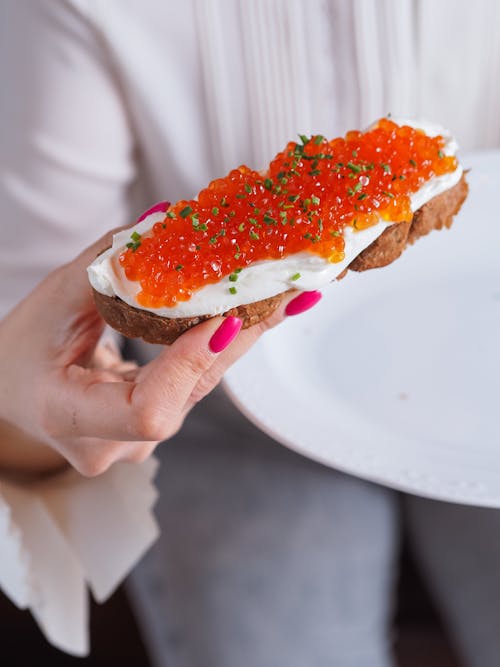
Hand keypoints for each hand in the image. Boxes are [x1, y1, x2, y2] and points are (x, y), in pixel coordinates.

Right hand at [0, 229, 320, 476]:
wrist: (10, 389)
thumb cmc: (20, 348)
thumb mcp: (53, 299)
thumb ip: (107, 263)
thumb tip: (165, 219)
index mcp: (69, 417)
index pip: (148, 410)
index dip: (188, 366)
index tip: (223, 318)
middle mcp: (111, 444)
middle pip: (189, 392)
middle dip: (237, 336)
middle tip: (287, 291)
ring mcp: (135, 444)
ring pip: (198, 387)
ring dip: (237, 338)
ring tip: (284, 295)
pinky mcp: (152, 431)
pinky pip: (193, 385)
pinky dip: (216, 347)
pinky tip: (250, 314)